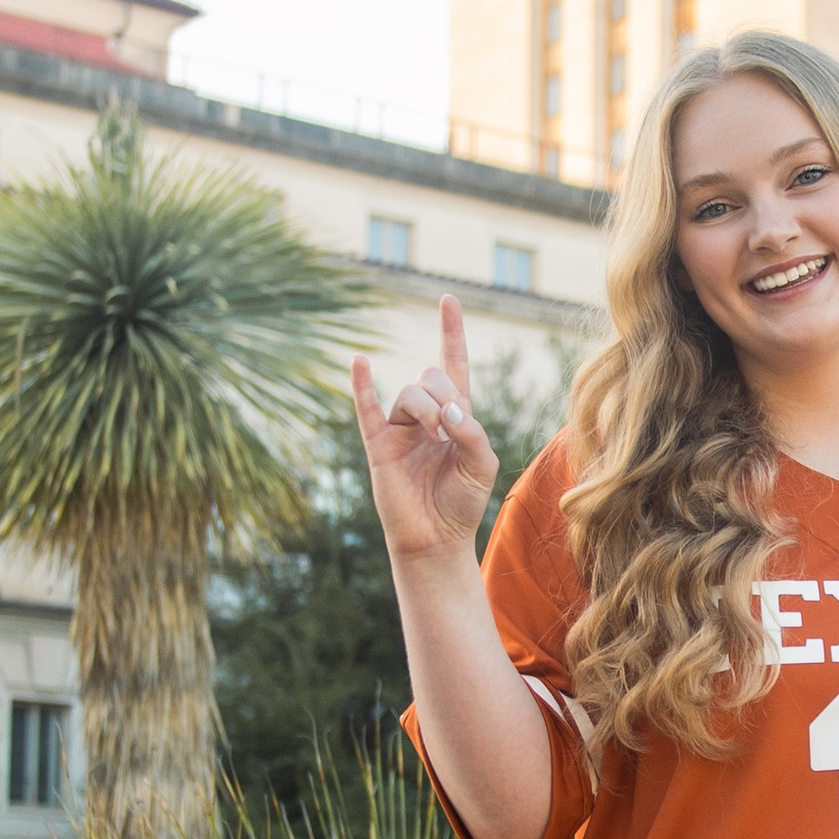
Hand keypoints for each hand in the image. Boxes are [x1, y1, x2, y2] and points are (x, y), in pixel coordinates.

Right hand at [350, 298, 499, 564]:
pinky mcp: (378, 445)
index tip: (448, 299)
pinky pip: (366, 408)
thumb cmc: (461, 502)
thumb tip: (446, 408)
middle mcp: (425, 416)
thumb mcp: (481, 463)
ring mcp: (399, 429)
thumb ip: (471, 429)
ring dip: (426, 407)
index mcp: (455, 415)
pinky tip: (357, 361)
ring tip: (434, 434)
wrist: (435, 539)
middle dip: (443, 394)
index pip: (453, 365)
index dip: (451, 332)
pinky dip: (361, 384)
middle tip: (450, 427)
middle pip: (429, 376)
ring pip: (409, 393)